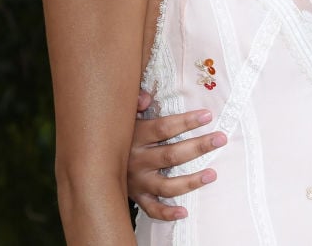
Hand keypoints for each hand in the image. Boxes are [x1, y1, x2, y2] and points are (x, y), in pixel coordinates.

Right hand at [127, 91, 227, 220]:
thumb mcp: (123, 114)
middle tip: (221, 139)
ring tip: (212, 174)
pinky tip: (184, 212)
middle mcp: (136, 160)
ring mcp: (137, 181)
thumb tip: (145, 98)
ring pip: (166, 185)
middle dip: (198, 147)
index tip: (208, 115)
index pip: (164, 128)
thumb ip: (134, 102)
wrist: (91, 160)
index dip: (186, 121)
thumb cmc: (118, 131)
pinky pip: (151, 209)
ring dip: (190, 182)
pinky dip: (166, 213)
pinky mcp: (136, 196)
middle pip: (171, 155)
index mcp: (136, 136)